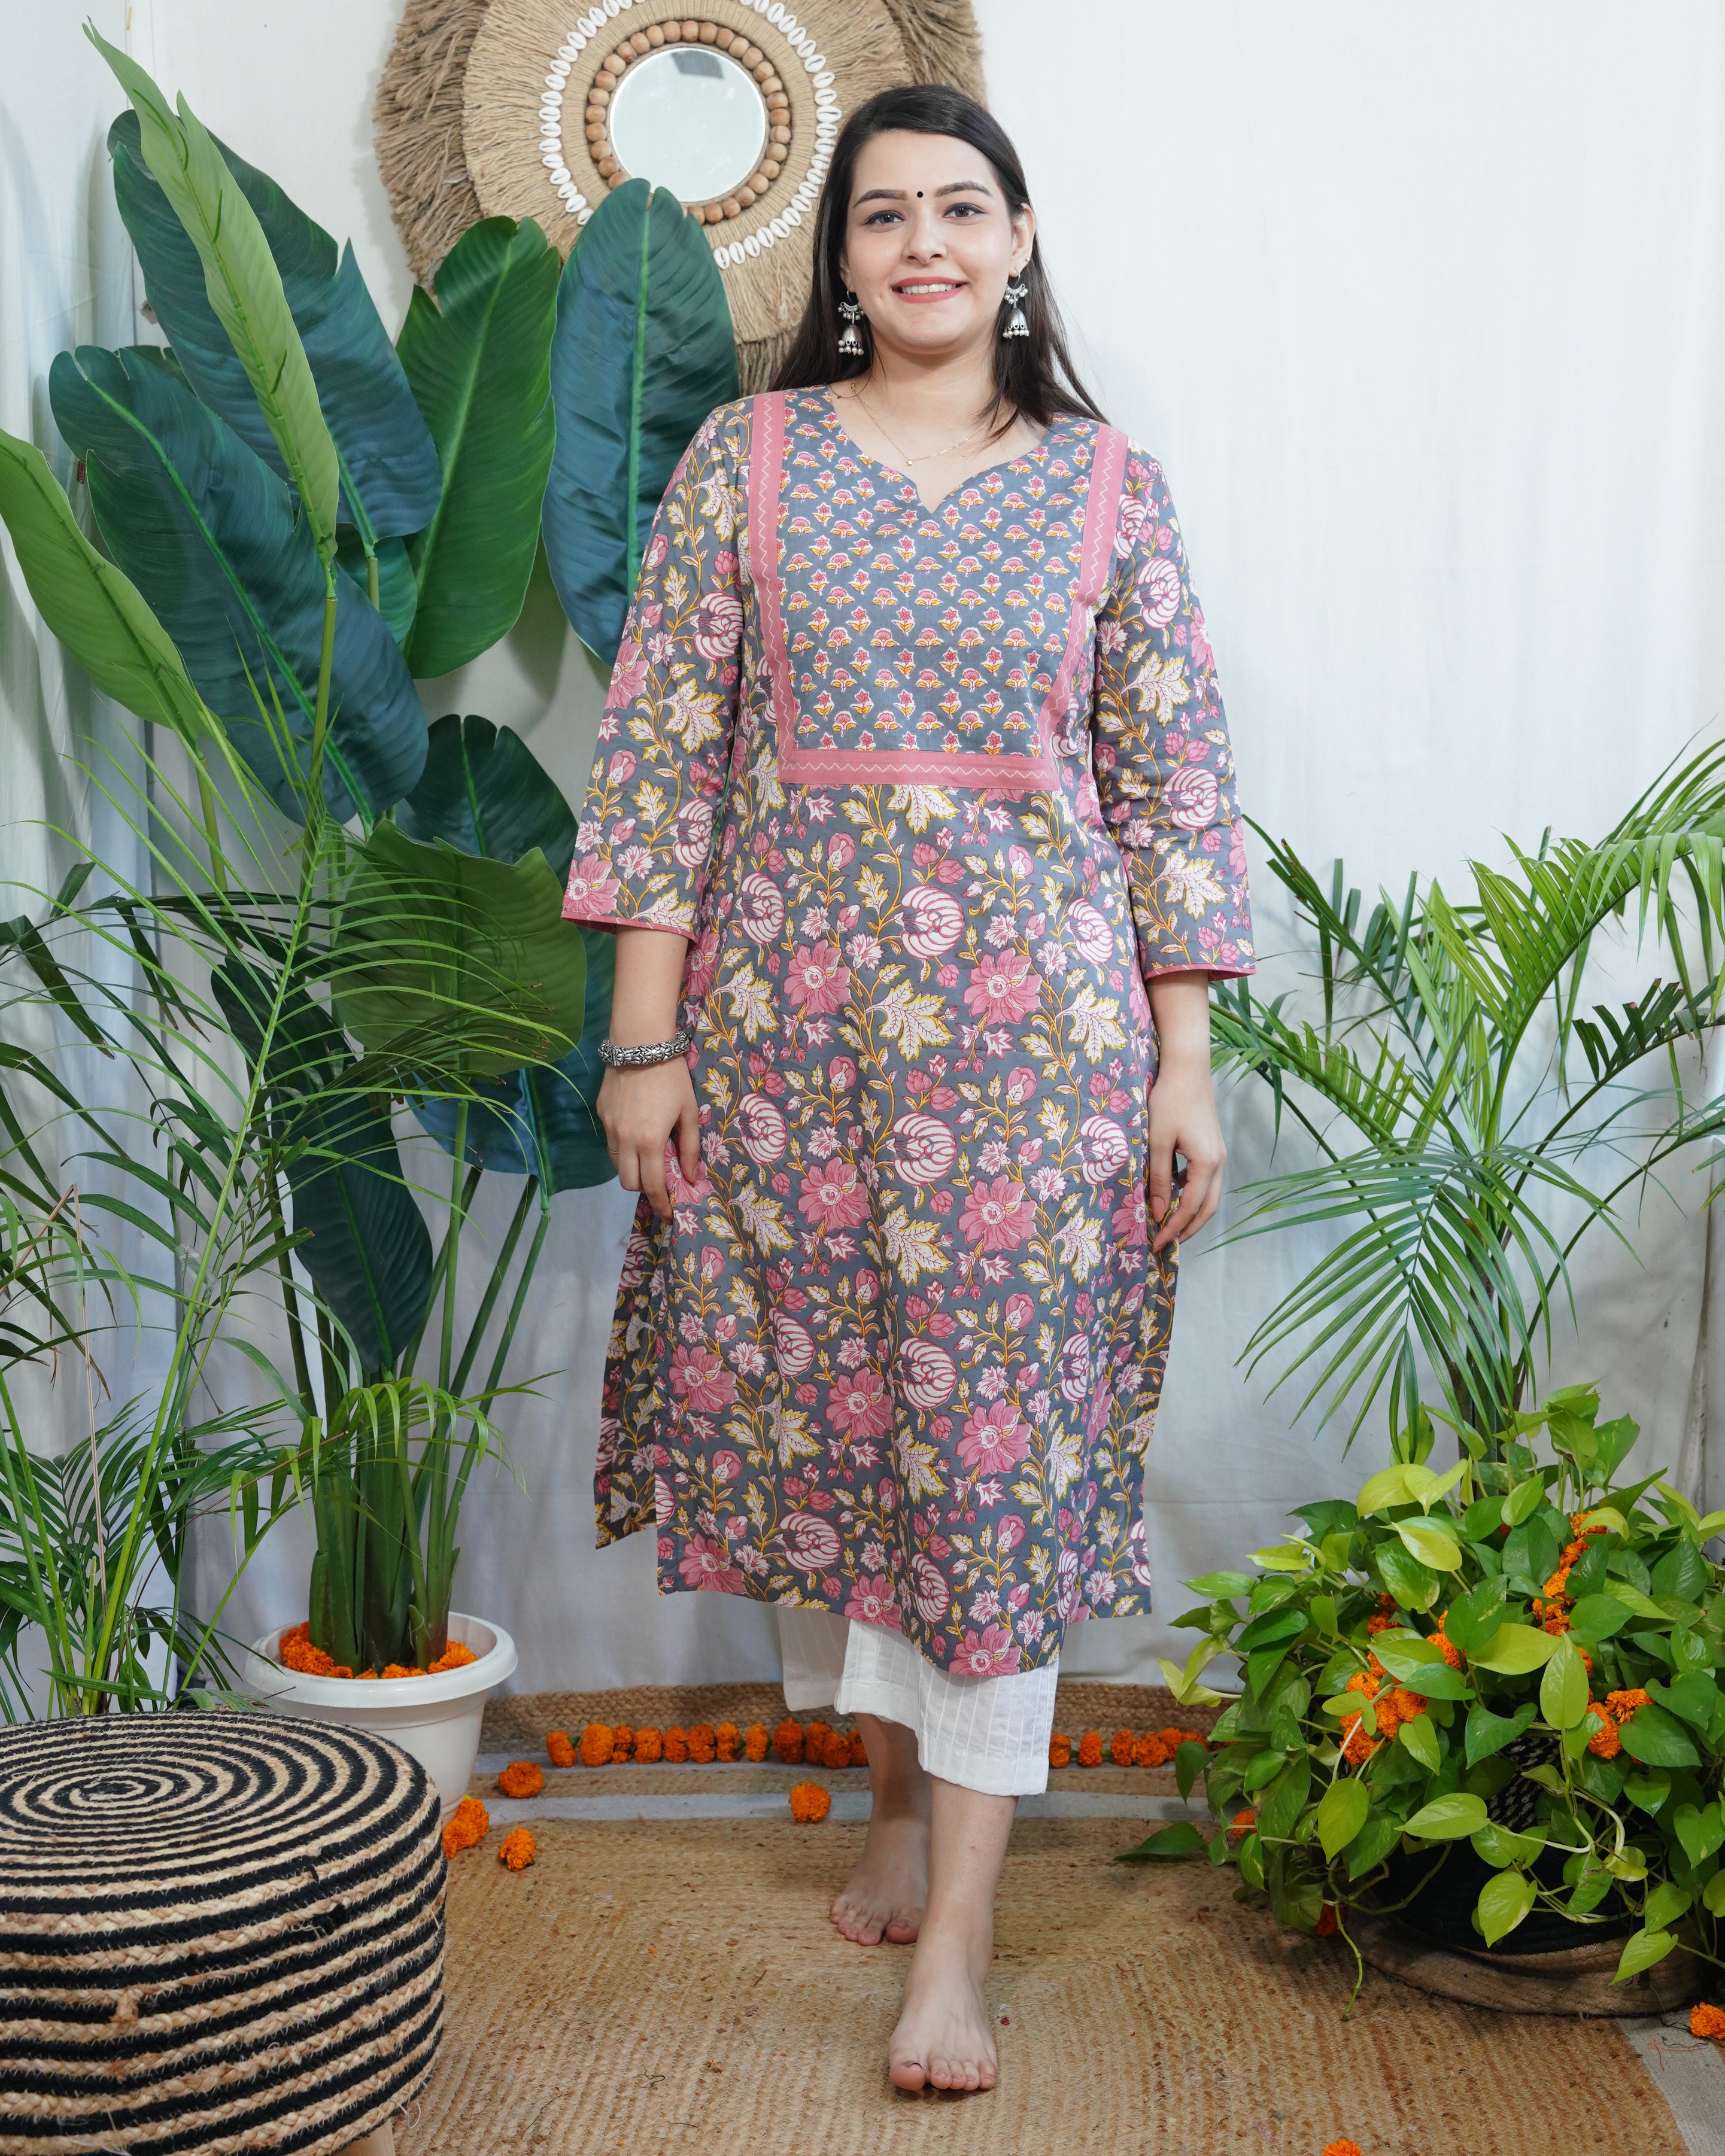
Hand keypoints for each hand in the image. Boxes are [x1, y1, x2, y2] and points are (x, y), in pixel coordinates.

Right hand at [598, 1057, 699, 1219]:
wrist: (639, 1044)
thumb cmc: (671, 1078)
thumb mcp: (689, 1113)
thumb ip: (689, 1148)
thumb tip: (691, 1178)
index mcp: (649, 1142)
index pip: (652, 1186)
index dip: (661, 1204)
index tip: (669, 1214)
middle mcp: (624, 1140)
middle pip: (628, 1182)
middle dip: (644, 1188)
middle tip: (660, 1181)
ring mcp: (609, 1128)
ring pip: (616, 1164)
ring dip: (631, 1168)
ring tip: (647, 1157)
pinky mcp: (600, 1115)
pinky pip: (610, 1143)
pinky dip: (622, 1148)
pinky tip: (636, 1133)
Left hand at [1144, 970, 1223, 1254]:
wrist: (1187, 1068)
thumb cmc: (1169, 1100)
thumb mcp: (1158, 1140)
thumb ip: (1157, 1177)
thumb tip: (1156, 1211)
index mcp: (1207, 1163)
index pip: (1190, 1208)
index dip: (1173, 1229)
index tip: (1156, 1244)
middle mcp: (1219, 1162)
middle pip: (1207, 1208)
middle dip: (1188, 1229)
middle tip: (1166, 1243)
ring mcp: (1219, 1154)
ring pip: (1210, 1195)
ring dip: (1192, 1213)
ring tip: (1170, 1225)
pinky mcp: (1213, 1146)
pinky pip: (1206, 1180)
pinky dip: (1192, 1194)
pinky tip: (1172, 1195)